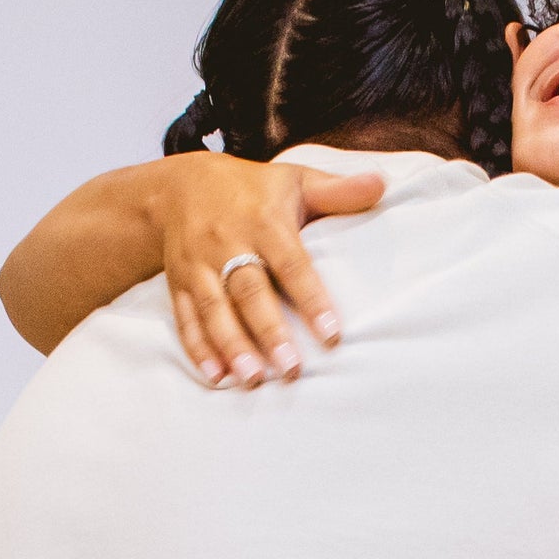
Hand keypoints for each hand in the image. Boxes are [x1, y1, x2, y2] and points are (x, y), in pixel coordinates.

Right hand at [140, 153, 382, 386]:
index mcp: (262, 220)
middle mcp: (227, 243)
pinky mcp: (177, 283)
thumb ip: (337, 191)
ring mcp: (197, 265)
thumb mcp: (295, 180)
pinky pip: (185, 318)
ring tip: (253, 378)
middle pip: (248, 291)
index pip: (290, 263)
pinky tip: (215, 376)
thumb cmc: (252, 189)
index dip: (310, 298)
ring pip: (214, 309)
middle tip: (291, 369)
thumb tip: (382, 184)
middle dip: (268, 331)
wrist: (179, 186)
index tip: (331, 334)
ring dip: (232, 346)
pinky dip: (198, 349)